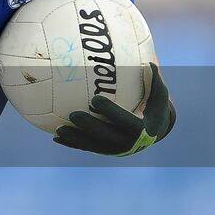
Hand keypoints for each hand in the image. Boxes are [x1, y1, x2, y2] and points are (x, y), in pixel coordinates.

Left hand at [55, 63, 175, 155]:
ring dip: (76, 139)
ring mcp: (115, 150)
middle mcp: (128, 142)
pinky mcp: (104, 152)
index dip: (111, 112)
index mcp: (142, 129)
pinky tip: (56, 137)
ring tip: (59, 129)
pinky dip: (72, 144)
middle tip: (73, 115)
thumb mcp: (158, 97)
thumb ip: (155, 82)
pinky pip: (86, 148)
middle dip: (89, 127)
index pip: (125, 121)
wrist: (151, 134)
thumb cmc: (152, 109)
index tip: (95, 99)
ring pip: (93, 146)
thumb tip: (150, 63)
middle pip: (106, 136)